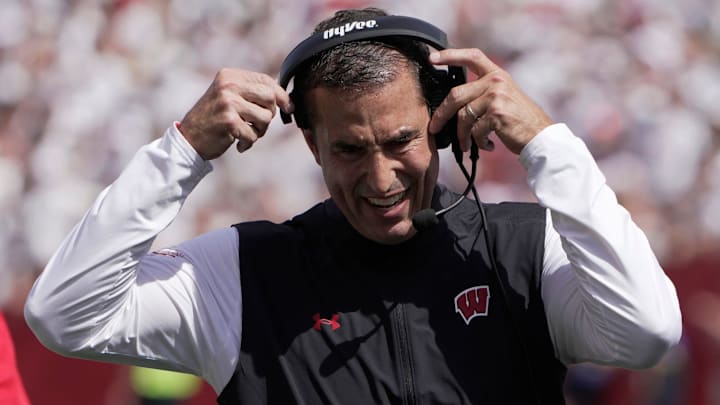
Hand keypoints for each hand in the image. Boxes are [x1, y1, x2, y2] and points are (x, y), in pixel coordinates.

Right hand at [178, 69, 292, 159]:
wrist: (188, 138)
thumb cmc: (213, 119)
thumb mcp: (229, 97)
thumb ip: (252, 93)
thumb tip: (287, 99)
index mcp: (229, 76)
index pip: (266, 80)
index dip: (281, 95)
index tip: (288, 107)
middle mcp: (228, 86)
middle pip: (270, 97)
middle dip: (269, 114)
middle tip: (257, 124)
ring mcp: (228, 102)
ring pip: (265, 117)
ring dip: (260, 131)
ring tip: (246, 133)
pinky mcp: (228, 121)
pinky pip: (254, 135)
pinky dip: (249, 143)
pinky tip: (238, 144)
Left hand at [428, 49, 552, 154]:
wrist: (540, 136)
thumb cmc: (518, 120)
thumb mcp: (503, 96)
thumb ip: (482, 92)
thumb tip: (451, 104)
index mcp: (496, 74)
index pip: (471, 56)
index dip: (450, 55)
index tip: (432, 58)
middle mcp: (496, 81)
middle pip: (455, 95)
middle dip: (441, 115)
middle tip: (434, 128)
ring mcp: (496, 96)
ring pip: (463, 116)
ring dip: (461, 135)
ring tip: (465, 145)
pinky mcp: (497, 114)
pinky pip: (474, 130)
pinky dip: (477, 142)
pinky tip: (487, 145)